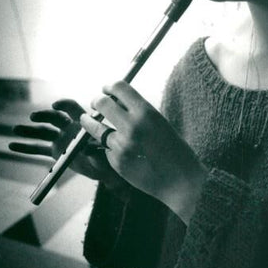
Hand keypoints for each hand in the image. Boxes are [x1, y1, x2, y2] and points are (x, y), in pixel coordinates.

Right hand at [9, 99, 131, 196]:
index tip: (55, 105)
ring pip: (42, 132)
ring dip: (29, 130)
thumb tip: (88, 150)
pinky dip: (25, 148)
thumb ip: (96, 152)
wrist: (103, 168)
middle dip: (43, 116)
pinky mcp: (55, 151)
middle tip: (33, 117)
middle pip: (53, 118)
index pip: (71, 108)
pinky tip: (12, 146)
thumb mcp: (104, 155)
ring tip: (15, 129)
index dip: (64, 105)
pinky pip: (38, 149)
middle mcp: (69, 127)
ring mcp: (60, 138)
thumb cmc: (108, 158)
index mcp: (82, 122)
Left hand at [80, 81, 206, 223]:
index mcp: (146, 112)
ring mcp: (121, 144)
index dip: (109, 86)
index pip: (119, 87)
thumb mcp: (159, 123)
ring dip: (89, 121)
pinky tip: (119, 150)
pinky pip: (106, 147)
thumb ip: (138, 112)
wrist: (180, 181)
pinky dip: (108, 146)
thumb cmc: (173, 150)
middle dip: (96, 101)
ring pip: (95, 127)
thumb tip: (115, 101)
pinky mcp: (116, 161)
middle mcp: (132, 126)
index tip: (106, 89)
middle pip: (102, 103)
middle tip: (96, 103)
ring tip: (86, 119)